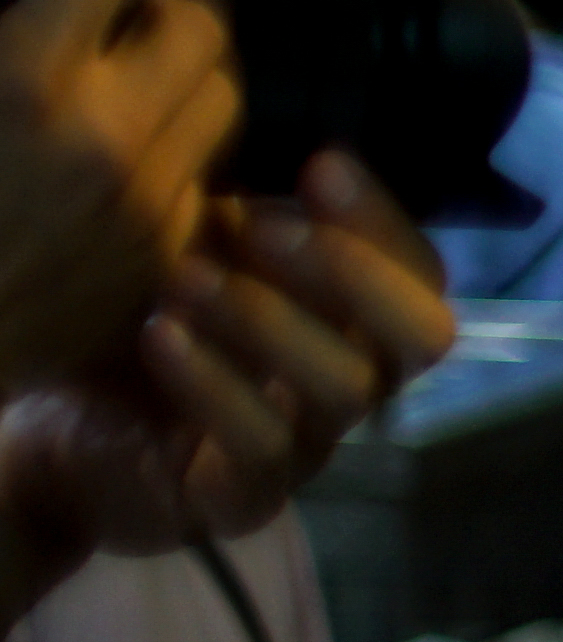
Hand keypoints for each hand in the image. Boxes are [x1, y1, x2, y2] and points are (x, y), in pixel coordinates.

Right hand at [0, 0, 230, 395]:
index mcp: (23, 82)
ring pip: (218, 100)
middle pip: (197, 23)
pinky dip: (171, 155)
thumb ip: (0, 26)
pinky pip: (203, 180)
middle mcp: (101, 141)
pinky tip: (118, 151)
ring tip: (123, 72)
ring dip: (180, 74)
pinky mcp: (156, 262)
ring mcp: (142, 208)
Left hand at [0, 160, 451, 566]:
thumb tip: (282, 146)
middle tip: (265, 229)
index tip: (319, 163)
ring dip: (268, 318)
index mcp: (354, 322)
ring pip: (345, 386)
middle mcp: (351, 382)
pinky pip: (262, 444)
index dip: (383, 218)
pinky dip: (212, 380)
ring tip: (184, 277)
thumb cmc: (144, 330)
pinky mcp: (246, 495)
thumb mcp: (197, 257)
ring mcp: (308, 446)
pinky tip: (158, 335)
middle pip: (426, 336)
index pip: (421, 271)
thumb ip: (248, 219)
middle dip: (354, 271)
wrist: (58, 427)